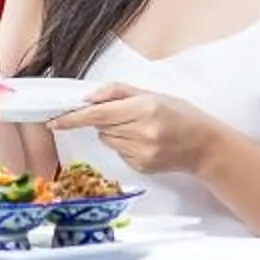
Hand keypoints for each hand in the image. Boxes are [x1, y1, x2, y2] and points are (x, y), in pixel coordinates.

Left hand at [50, 84, 228, 176]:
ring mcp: (142, 153)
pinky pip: (119, 153)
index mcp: (145, 108)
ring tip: (139, 128)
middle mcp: (142, 132)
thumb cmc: (180, 114)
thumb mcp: (152, 93)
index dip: (74, 118)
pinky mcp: (141, 166)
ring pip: (107, 140)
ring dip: (114, 132)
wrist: (205, 146)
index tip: (54, 121)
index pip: (99, 113)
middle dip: (102, 119)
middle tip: (124, 115)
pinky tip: (144, 141)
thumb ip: (118, 92)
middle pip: (100, 127)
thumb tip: (87, 97)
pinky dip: (124, 145)